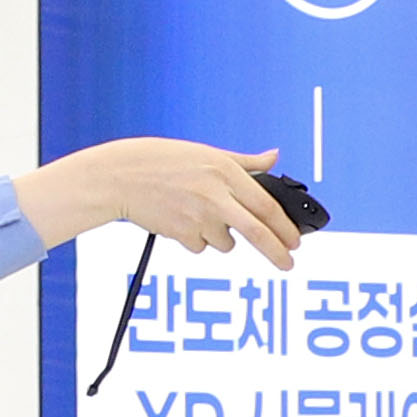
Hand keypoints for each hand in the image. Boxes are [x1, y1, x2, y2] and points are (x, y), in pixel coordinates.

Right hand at [19, 135, 300, 262]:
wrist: (121, 176)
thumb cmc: (163, 161)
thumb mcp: (207, 153)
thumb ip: (245, 161)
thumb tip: (274, 157)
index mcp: (226, 172)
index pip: (266, 205)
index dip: (284, 227)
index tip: (295, 242)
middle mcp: (216, 196)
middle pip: (258, 232)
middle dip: (277, 252)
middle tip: (288, 264)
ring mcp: (199, 217)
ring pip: (225, 243)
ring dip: (219, 236)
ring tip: (197, 213)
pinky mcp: (183, 234)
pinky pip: (201, 247)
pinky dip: (196, 239)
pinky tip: (180, 219)